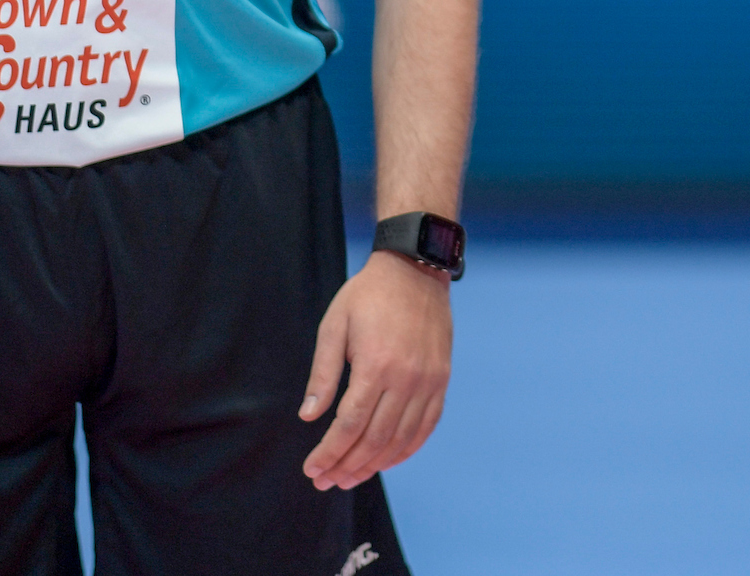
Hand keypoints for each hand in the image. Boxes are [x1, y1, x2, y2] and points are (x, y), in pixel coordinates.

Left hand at [300, 249, 452, 490]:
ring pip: (401, 439)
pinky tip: (387, 460)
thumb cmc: (368, 295)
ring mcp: (429, 381)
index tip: (312, 469)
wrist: (416, 269)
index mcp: (376, 364)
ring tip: (350, 477)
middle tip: (326, 481)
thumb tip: (308, 416)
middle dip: (347, 466)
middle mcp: (406, 378)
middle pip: (375, 439)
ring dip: (374, 465)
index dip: (329, 452)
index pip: (349, 425)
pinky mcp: (441, 380)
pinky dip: (407, 449)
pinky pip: (426, 426)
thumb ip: (323, 374)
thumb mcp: (334, 325)